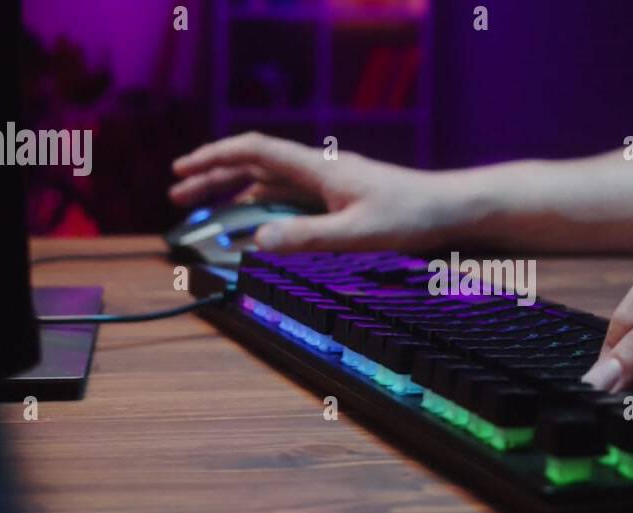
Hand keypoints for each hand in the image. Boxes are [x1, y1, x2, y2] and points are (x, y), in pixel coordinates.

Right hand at [170, 132, 477, 251]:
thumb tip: (257, 241)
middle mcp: (321, 170)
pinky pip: (292, 196)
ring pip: (271, 181)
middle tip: (178, 194)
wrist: (454, 209)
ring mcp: (332, 183)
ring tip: (206, 208)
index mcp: (319, 169)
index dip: (214, 158)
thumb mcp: (358, 233)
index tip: (181, 170)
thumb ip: (308, 238)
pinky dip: (265, 205)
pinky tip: (256, 219)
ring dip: (236, 191)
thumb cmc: (413, 216)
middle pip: (255, 164)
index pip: (254, 151)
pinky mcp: (343, 198)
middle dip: (214, 176)